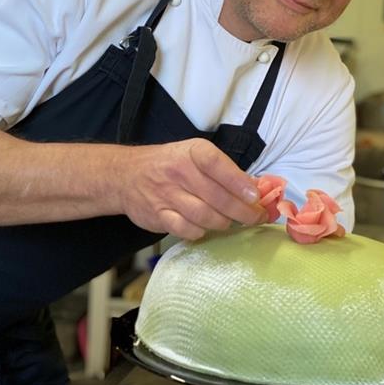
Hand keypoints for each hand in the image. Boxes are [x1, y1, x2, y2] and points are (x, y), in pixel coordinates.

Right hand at [113, 138, 265, 239]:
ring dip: (224, 222)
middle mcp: (179, 172)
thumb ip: (224, 171)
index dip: (239, 182)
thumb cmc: (169, 164)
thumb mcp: (195, 155)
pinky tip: (205, 228)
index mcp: (193, 152)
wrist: (126, 174)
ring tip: (231, 222)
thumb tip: (257, 188)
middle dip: (243, 212)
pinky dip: (200, 232)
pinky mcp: (158, 215)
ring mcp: (167, 194)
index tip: (256, 197)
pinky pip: (186, 230)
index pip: (218, 165)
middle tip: (257, 218)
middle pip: (217, 197)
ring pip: (205, 216)